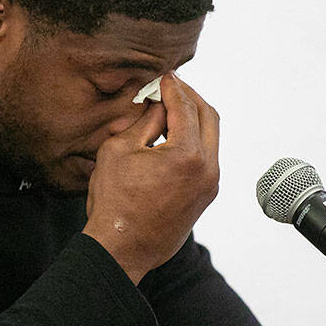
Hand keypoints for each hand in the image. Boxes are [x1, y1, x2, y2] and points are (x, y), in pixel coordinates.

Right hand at [82, 72, 219, 283]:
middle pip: (208, 116)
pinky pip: (206, 157)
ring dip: (193, 119)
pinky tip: (171, 138)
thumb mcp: (119, 150)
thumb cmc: (114, 202)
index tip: (162, 77)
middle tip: (170, 88)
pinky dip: (193, 141)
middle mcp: (207, 168)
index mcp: (187, 154)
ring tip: (169, 111)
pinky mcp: (206, 196)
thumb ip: (144, 121)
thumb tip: (158, 104)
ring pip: (211, 138)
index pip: (185, 106)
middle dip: (190, 98)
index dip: (172, 87)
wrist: (121, 249)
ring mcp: (210, 184)